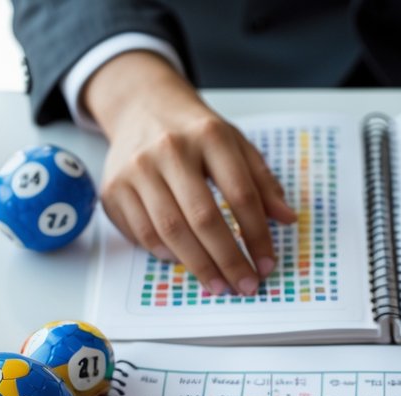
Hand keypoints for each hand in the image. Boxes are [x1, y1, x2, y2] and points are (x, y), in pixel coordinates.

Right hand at [84, 51, 296, 294]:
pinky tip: (183, 261)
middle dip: (228, 260)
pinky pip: (141, 233)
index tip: (266, 264)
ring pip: (169, 231)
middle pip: (203, 218)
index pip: (240, 194)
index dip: (257, 235)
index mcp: (209, 136)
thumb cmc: (194, 133)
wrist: (142, 106)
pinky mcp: (113, 187)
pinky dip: (164, 253)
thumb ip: (262, 182)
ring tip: (219, 285)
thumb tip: (287, 219)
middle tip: (244, 285)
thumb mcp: (235, 144)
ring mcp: (137, 168)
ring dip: (198, 265)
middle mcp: (170, 149)